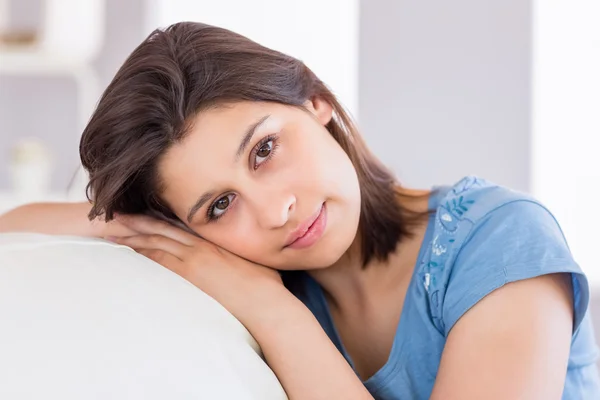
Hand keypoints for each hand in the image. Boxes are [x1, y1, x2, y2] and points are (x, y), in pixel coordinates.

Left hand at [106, 214, 287, 329]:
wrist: (264, 300)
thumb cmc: (263, 284)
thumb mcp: (249, 262)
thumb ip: (235, 255)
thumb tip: (233, 258)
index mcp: (214, 239)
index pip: (180, 224)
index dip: (159, 217)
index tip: (143, 213)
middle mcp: (202, 243)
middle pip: (163, 227)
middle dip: (138, 221)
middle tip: (117, 214)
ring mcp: (195, 257)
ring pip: (156, 239)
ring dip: (133, 234)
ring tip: (113, 230)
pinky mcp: (190, 272)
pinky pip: (160, 257)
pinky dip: (142, 251)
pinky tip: (128, 248)